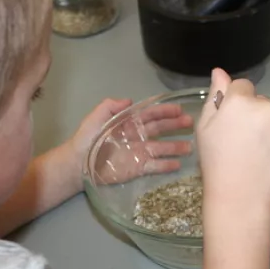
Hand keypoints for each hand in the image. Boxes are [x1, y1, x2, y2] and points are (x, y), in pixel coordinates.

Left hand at [64, 98, 192, 189]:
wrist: (78, 165)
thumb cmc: (86, 140)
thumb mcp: (95, 118)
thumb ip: (110, 107)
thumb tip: (129, 100)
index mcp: (129, 123)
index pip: (150, 114)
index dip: (164, 111)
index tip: (179, 109)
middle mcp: (138, 136)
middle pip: (160, 129)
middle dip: (175, 125)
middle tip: (191, 123)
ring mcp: (139, 152)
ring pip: (162, 148)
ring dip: (176, 147)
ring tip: (190, 147)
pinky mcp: (138, 168)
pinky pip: (155, 166)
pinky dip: (167, 165)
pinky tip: (178, 164)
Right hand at [197, 69, 269, 213]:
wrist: (240, 193)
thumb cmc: (216, 160)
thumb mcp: (205, 127)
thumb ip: (215, 96)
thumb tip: (219, 72)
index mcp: (240, 100)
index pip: (243, 87)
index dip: (237, 103)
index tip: (234, 122)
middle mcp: (266, 107)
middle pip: (262, 103)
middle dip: (256, 116)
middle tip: (245, 141)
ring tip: (259, 153)